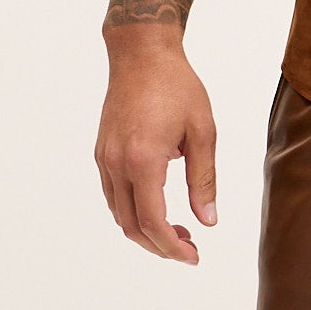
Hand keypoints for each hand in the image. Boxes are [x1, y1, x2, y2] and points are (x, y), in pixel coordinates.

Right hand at [95, 26, 217, 263]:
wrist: (141, 53)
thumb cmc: (177, 86)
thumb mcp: (203, 132)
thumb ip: (204, 180)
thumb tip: (208, 221)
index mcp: (143, 161)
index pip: (153, 222)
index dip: (172, 247)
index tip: (194, 256)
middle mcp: (117, 163)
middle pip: (131, 226)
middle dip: (160, 246)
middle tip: (189, 249)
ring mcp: (105, 158)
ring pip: (119, 214)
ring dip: (145, 231)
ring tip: (178, 230)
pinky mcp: (102, 152)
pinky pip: (113, 195)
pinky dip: (133, 211)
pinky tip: (158, 207)